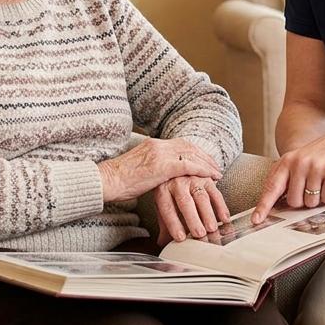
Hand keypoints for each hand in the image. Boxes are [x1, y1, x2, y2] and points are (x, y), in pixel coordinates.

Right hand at [98, 137, 222, 202]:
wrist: (107, 180)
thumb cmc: (118, 181)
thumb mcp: (137, 169)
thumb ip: (151, 168)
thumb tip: (158, 176)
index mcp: (152, 144)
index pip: (180, 144)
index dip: (194, 152)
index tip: (204, 159)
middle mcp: (158, 145)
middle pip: (188, 147)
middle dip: (204, 156)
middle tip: (215, 165)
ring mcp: (160, 154)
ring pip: (191, 155)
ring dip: (207, 164)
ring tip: (217, 173)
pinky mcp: (162, 166)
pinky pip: (188, 166)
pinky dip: (202, 170)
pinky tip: (210, 177)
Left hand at [155, 176, 230, 243]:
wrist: (179, 166)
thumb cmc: (171, 190)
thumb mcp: (164, 204)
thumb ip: (165, 224)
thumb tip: (163, 243)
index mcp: (163, 190)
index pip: (167, 208)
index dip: (173, 224)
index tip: (180, 238)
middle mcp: (177, 182)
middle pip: (185, 201)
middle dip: (192, 219)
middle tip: (199, 234)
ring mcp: (193, 178)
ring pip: (201, 197)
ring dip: (208, 214)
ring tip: (212, 228)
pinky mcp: (206, 177)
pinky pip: (215, 192)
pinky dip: (221, 206)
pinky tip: (224, 218)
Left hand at [253, 126, 324, 222]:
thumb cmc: (324, 154)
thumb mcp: (300, 159)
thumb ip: (287, 177)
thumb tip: (275, 203)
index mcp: (287, 160)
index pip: (271, 187)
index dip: (263, 205)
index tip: (256, 220)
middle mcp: (299, 163)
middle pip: (293, 201)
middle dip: (303, 200)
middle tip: (312, 187)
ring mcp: (315, 167)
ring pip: (310, 203)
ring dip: (318, 198)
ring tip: (324, 182)